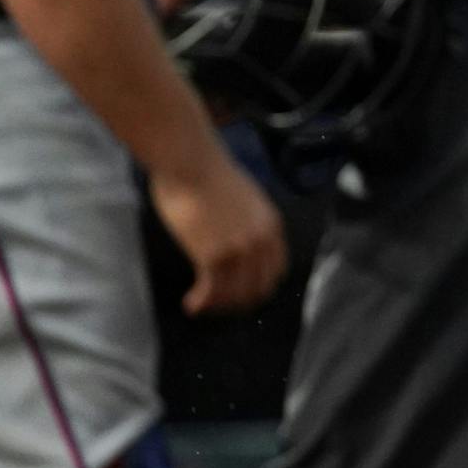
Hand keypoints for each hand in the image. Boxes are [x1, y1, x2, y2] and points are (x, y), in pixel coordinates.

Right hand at [150, 151, 287, 314]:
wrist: (190, 163)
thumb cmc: (209, 175)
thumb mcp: (245, 200)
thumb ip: (249, 224)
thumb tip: (241, 244)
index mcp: (272, 226)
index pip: (276, 271)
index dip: (258, 286)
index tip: (240, 291)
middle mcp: (261, 241)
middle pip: (257, 289)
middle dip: (237, 301)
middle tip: (218, 303)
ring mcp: (239, 249)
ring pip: (234, 295)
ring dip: (217, 305)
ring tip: (201, 305)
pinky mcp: (213, 255)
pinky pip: (211, 292)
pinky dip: (201, 302)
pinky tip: (191, 303)